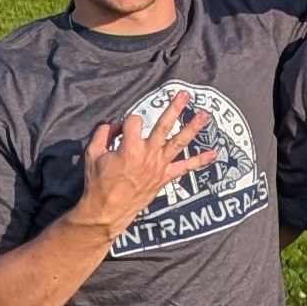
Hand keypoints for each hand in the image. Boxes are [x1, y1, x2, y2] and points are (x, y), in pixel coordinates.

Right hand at [70, 97, 212, 237]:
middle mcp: (148, 154)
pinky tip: (214, 154)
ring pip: (179, 142)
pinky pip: (185, 168)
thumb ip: (102, 134)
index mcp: (130, 147)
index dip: (125, 123)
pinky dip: (200, 161)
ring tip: (205, 115)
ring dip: (193, 127)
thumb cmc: (98, 184)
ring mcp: (159, 166)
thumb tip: (113, 126)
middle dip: (175, 108)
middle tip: (185, 94)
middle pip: (164, 125)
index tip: (119, 132)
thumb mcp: (92, 154)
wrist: (106, 211)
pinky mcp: (164, 178)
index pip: (133, 121)